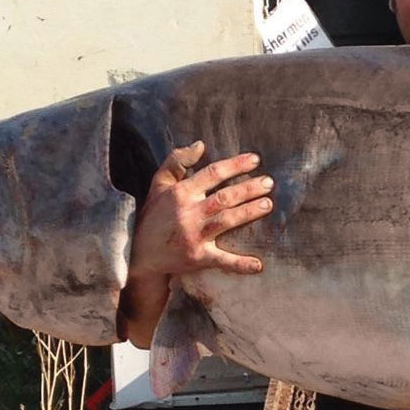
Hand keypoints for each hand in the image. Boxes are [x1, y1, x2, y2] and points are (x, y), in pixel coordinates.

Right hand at [128, 141, 273, 278]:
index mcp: (181, 193)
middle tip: (270, 183)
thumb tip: (201, 145)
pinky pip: (222, 260)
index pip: (213, 174)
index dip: (236, 165)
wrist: (139, 253)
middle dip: (249, 188)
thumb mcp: (159, 184)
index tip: (256, 160)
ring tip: (268, 204)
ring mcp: (193, 236)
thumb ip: (177, 161)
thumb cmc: (154, 215)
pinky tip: (258, 265)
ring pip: (227, 220)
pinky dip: (240, 264)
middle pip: (224, 197)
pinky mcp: (197, 258)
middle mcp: (188, 213)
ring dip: (249, 212)